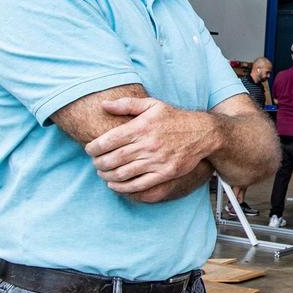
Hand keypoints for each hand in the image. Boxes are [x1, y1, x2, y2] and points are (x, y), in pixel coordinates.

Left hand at [85, 97, 220, 195]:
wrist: (202, 133)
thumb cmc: (174, 118)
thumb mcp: (152, 105)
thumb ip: (127, 104)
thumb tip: (103, 104)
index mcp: (141, 127)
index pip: (108, 141)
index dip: (94, 148)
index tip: (89, 149)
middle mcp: (147, 145)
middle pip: (113, 159)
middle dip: (98, 163)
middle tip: (94, 163)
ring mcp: (156, 161)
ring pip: (123, 174)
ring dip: (107, 176)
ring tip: (102, 173)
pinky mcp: (165, 173)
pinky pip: (139, 185)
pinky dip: (122, 187)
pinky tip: (114, 185)